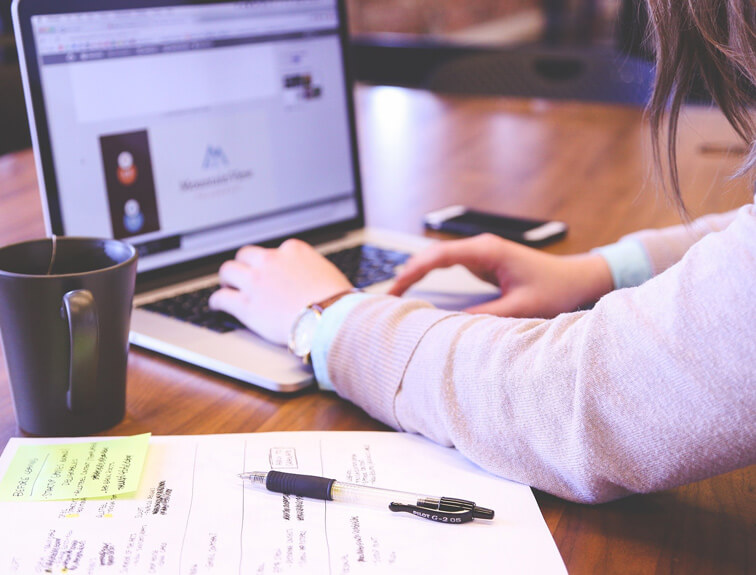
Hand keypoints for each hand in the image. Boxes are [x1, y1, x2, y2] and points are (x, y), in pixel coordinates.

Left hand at [209, 239, 351, 344]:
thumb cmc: (337, 301)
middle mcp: (271, 260)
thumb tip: (312, 279)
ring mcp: (256, 282)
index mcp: (293, 250)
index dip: (269, 263)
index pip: (273, 251)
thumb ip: (311, 270)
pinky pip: (222, 298)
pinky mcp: (246, 305)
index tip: (268, 271)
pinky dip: (217, 301)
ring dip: (227, 278)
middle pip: (246, 255)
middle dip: (244, 265)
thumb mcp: (327, 273)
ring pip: (229, 271)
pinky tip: (217, 305)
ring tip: (227, 286)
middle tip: (243, 275)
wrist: (330, 319)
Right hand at [389, 234, 612, 317]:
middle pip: (432, 255)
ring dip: (417, 274)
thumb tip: (450, 326)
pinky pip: (449, 266)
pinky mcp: (484, 263)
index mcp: (487, 251)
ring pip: (438, 260)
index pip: (439, 256)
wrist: (577, 279)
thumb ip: (485, 316)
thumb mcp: (521, 308)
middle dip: (408, 273)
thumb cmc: (556, 289)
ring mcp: (481, 254)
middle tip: (387, 297)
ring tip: (395, 296)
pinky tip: (418, 290)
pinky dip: (430, 277)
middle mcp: (481, 248)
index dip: (413, 272)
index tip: (394, 289)